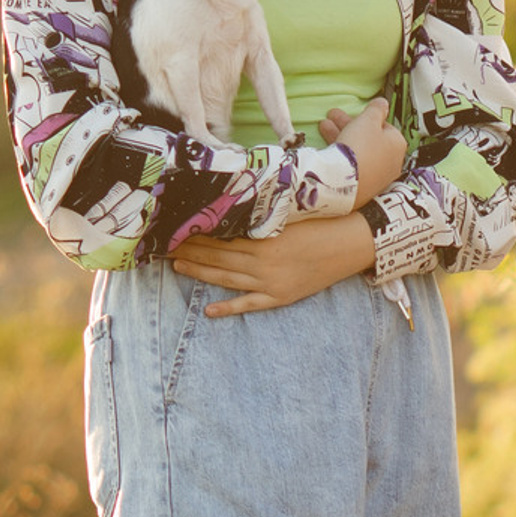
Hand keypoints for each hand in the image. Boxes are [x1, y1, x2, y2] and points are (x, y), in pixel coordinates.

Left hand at [172, 212, 378, 314]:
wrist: (352, 244)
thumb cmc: (322, 223)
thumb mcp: (289, 213)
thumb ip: (262, 213)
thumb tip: (234, 205)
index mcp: (263, 238)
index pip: (220, 235)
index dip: (197, 232)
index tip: (176, 226)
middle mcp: (262, 262)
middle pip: (218, 256)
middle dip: (191, 249)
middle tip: (164, 245)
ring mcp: (270, 283)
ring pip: (227, 278)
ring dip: (200, 272)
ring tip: (177, 265)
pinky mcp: (280, 297)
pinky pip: (249, 305)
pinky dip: (229, 308)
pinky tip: (209, 311)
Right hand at [325, 98, 405, 204]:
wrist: (344, 181)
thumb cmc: (360, 146)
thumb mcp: (367, 120)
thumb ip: (376, 110)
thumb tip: (383, 103)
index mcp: (398, 145)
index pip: (385, 127)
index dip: (368, 118)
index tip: (355, 115)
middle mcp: (391, 163)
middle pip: (370, 139)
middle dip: (349, 125)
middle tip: (333, 116)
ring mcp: (377, 177)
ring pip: (359, 152)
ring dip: (341, 135)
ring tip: (323, 126)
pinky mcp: (363, 187)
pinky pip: (353, 166)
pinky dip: (342, 155)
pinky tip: (328, 147)